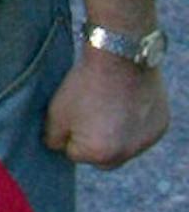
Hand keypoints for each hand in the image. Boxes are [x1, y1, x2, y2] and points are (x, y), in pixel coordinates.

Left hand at [45, 41, 168, 167]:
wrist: (120, 55)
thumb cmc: (85, 83)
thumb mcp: (55, 111)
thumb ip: (53, 137)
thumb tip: (59, 147)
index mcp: (99, 155)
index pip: (74, 153)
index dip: (70, 131)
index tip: (74, 111)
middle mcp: (126, 155)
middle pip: (102, 156)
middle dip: (94, 140)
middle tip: (90, 112)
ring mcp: (145, 142)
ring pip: (124, 146)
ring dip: (117, 133)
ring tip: (109, 103)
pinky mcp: (159, 127)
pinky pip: (142, 132)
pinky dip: (135, 122)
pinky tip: (128, 100)